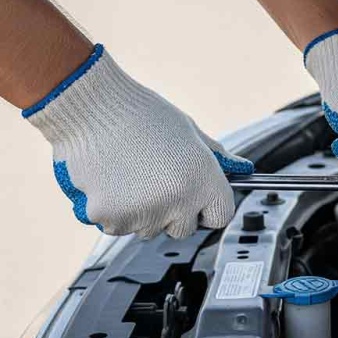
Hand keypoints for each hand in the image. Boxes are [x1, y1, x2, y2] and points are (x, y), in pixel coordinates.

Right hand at [24, 45, 252, 238]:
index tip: (200, 199)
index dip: (210, 208)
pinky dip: (113, 211)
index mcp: (203, 181)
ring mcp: (143, 214)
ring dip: (142, 211)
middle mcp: (178, 202)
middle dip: (174, 212)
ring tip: (131, 173)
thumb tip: (242, 169)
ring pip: (148, 228)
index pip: (221, 216)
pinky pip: (117, 226)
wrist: (95, 108)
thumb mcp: (191, 132)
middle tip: (157, 178)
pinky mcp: (110, 220)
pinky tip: (111, 180)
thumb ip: (217, 157)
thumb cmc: (143, 115)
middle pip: (183, 228)